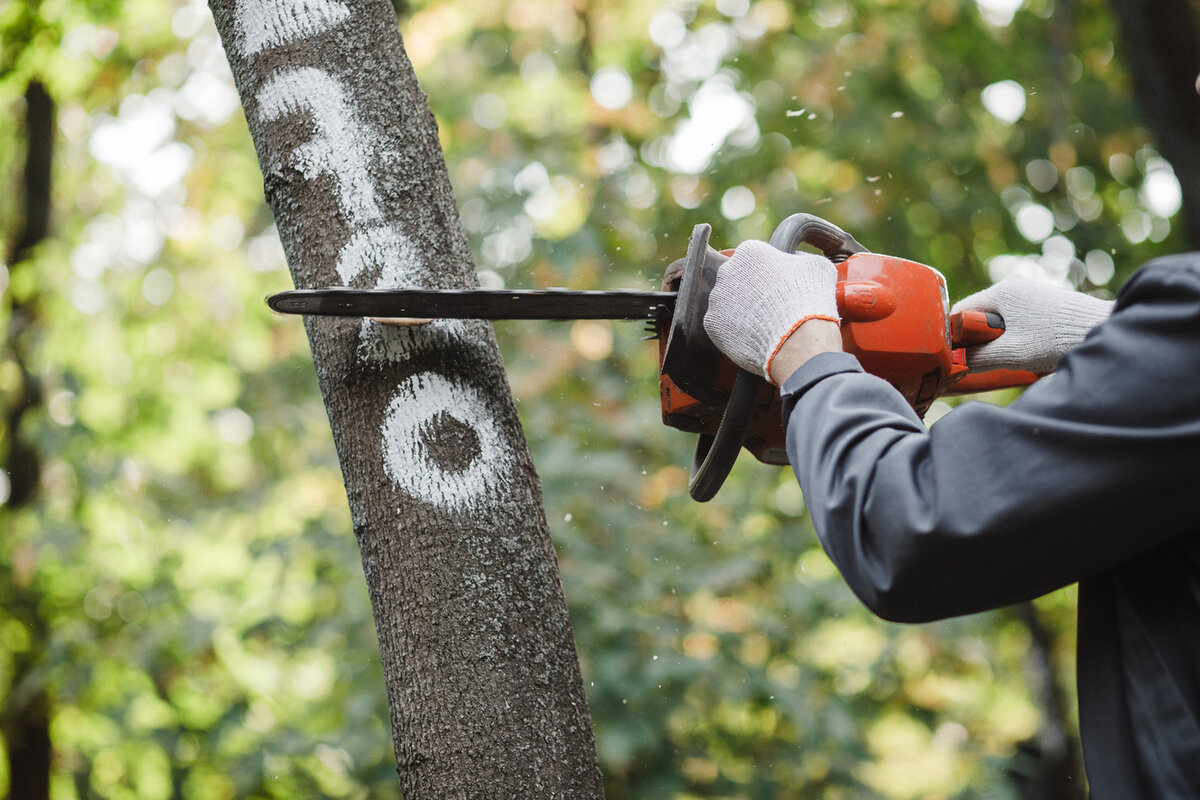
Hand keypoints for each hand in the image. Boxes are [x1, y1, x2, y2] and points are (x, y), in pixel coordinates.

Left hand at [703, 240, 839, 382]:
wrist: (798, 340)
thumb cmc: (809, 301)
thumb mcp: (817, 268)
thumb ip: (801, 259)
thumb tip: (797, 262)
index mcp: (750, 252)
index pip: (754, 258)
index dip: (768, 273)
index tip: (777, 285)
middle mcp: (727, 271)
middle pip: (737, 279)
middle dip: (750, 291)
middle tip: (770, 306)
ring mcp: (718, 299)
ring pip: (728, 303)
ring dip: (741, 311)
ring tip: (764, 324)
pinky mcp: (713, 324)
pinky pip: (723, 325)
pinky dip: (736, 330)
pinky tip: (754, 336)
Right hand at [952, 275, 1113, 372]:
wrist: (1105, 329)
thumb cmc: (1057, 339)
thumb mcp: (1011, 354)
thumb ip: (977, 358)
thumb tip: (955, 364)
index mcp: (1002, 291)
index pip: (961, 312)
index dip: (955, 337)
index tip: (959, 357)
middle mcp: (1014, 286)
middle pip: (980, 316)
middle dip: (980, 340)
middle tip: (991, 360)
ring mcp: (1030, 293)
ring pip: (999, 321)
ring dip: (1000, 341)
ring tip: (1017, 356)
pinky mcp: (1044, 302)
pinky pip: (1016, 321)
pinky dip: (1016, 337)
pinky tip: (1031, 351)